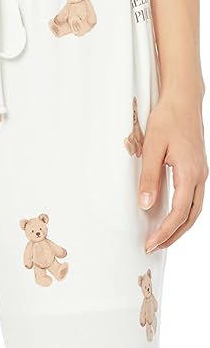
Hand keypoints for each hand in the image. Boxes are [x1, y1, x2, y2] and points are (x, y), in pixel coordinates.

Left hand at [138, 95, 207, 251]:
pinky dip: (183, 215)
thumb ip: (149, 177)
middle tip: (153, 248)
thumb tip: (146, 204)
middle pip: (190, 217)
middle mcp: (200, 176)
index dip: (165, 232)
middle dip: (172, 236)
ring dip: (179, 228)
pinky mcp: (197, 170)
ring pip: (194, 210)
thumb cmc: (167, 119)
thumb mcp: (152, 147)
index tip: (150, 243)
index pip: (179, 213)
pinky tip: (171, 219)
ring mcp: (201, 173)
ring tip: (161, 239)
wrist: (183, 99)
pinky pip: (194, 200)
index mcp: (190, 173)